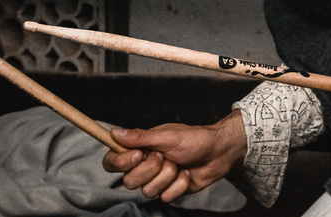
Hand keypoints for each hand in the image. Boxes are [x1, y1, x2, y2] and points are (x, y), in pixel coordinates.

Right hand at [102, 110, 247, 202]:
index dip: (120, 162)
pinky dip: (179, 185)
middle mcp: (144, 165)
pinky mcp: (169, 191)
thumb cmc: (194, 139)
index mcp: (140, 148)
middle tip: (165, 156)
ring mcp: (157, 179)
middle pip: (129, 181)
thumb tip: (114, 133)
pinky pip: (166, 197)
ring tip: (178, 164)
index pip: (112, 161)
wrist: (218, 152)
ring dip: (167, 176)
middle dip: (150, 170)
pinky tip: (186, 174)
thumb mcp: (167, 136)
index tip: (137, 156)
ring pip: (147, 191)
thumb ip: (140, 137)